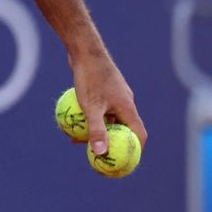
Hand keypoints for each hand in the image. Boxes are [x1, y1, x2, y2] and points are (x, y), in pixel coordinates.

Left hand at [70, 45, 147, 159]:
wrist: (84, 49)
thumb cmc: (89, 77)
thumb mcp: (91, 106)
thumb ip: (96, 130)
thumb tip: (101, 153)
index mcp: (128, 108)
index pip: (139, 135)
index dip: (135, 150)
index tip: (124, 163)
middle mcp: (125, 102)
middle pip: (124, 128)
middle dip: (113, 143)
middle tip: (98, 156)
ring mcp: (115, 95)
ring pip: (109, 118)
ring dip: (98, 129)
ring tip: (78, 140)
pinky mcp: (104, 88)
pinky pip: (100, 108)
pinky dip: (91, 116)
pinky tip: (72, 120)